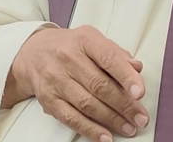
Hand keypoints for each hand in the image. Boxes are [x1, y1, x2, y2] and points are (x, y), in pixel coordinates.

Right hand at [5, 26, 147, 141]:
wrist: (32, 54)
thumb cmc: (69, 47)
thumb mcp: (93, 40)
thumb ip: (116, 54)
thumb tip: (136, 68)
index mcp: (84, 40)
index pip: (108, 58)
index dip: (125, 76)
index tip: (140, 92)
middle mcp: (68, 58)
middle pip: (99, 85)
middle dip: (124, 105)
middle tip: (140, 117)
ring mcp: (56, 79)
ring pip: (87, 104)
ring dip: (111, 119)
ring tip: (129, 128)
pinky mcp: (48, 99)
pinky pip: (71, 118)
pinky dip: (90, 129)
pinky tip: (105, 136)